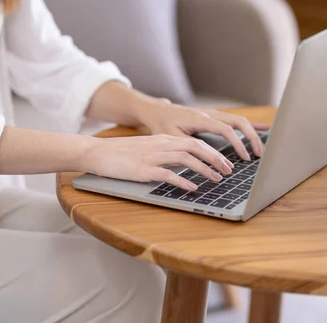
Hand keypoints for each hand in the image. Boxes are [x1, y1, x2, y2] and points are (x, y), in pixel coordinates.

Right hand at [79, 135, 233, 190]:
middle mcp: (161, 145)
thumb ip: (165, 150)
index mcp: (164, 139)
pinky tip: (193, 188)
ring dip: (205, 169)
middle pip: (196, 147)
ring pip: (186, 158)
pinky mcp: (144, 170)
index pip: (195, 141)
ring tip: (216, 179)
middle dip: (216, 158)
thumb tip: (183, 159)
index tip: (225, 162)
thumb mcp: (147, 147)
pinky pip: (168, 174)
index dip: (213, 151)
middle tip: (228, 170)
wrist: (97, 152)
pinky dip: (183, 181)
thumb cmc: (121, 152)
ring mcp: (153, 157)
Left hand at [137, 100, 269, 160]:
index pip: (226, 130)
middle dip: (251, 138)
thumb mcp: (170, 137)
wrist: (158, 111)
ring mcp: (214, 114)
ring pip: (239, 120)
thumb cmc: (162, 125)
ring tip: (261, 149)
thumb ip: (187, 145)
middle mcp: (210, 114)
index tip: (245, 158)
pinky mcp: (215, 117)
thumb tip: (206, 157)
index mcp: (200, 119)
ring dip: (252, 133)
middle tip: (258, 155)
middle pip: (239, 122)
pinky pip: (236, 120)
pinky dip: (250, 125)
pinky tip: (264, 129)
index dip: (238, 143)